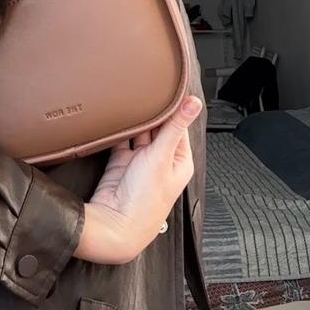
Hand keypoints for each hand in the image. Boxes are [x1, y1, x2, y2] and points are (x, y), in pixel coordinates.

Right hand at [73, 95, 202, 263]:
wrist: (114, 223)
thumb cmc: (145, 201)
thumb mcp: (162, 157)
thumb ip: (175, 127)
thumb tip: (195, 103)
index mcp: (179, 160)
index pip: (179, 125)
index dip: (173, 106)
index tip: (167, 85)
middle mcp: (161, 160)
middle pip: (157, 128)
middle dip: (151, 113)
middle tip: (144, 88)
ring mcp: (140, 162)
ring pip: (138, 133)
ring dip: (134, 122)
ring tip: (128, 101)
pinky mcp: (120, 164)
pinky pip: (121, 141)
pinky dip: (118, 131)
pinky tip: (116, 118)